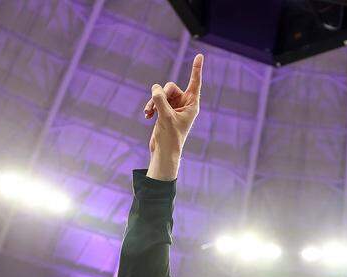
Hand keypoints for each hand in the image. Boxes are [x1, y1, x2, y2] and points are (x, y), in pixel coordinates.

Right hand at [144, 53, 203, 180]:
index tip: (200, 55)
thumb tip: (155, 88)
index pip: (195, 83)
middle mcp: (184, 104)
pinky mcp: (164, 111)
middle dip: (160, 94)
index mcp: (192, 105)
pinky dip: (150, 106)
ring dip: (153, 101)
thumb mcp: (165, 117)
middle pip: (170, 87)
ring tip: (148, 113)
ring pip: (161, 93)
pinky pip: (155, 100)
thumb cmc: (170, 137)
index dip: (196, 69)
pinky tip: (147, 115)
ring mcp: (174, 107)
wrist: (164, 152)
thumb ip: (160, 100)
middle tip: (156, 107)